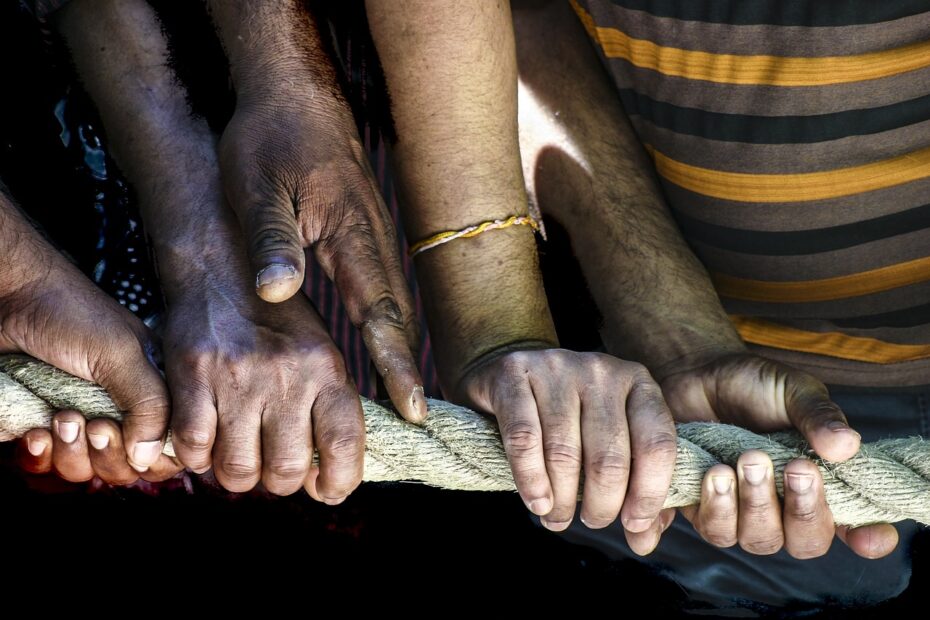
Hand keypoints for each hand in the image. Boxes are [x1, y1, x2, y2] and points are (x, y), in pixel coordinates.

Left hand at [2, 243, 173, 476]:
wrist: (11, 296)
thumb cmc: (70, 312)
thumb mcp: (122, 354)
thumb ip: (150, 404)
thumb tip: (148, 457)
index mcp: (153, 392)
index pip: (168, 446)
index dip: (152, 455)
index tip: (127, 434)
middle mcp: (120, 410)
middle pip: (127, 467)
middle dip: (107, 454)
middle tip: (93, 423)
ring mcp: (81, 421)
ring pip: (86, 470)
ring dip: (71, 453)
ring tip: (60, 417)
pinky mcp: (45, 427)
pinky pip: (47, 464)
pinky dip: (40, 455)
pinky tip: (35, 431)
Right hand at [163, 282, 364, 500]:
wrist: (221, 267)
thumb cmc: (276, 319)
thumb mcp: (319, 351)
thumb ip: (328, 406)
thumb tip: (329, 473)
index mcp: (326, 367)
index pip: (343, 446)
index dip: (338, 483)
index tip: (327, 491)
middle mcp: (287, 374)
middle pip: (285, 470)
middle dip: (279, 482)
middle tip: (270, 466)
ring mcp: (238, 376)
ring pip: (238, 470)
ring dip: (237, 475)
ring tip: (237, 454)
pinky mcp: (193, 376)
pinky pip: (195, 450)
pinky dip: (197, 458)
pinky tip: (205, 441)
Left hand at [218, 91, 424, 423]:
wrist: (295, 96)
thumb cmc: (272, 139)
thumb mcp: (258, 187)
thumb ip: (272, 241)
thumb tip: (277, 295)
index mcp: (352, 237)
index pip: (380, 313)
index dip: (395, 364)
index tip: (413, 406)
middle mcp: (374, 244)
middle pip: (398, 319)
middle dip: (406, 370)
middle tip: (412, 423)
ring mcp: (373, 241)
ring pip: (393, 307)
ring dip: (397, 352)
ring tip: (400, 402)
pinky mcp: (363, 237)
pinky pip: (380, 291)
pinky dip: (383, 328)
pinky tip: (374, 348)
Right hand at [456, 348, 677, 550]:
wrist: (511, 375)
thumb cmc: (570, 417)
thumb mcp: (611, 441)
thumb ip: (636, 488)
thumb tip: (643, 541)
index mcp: (637, 383)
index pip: (656, 444)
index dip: (649, 494)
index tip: (633, 525)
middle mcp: (600, 369)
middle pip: (609, 457)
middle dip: (601, 505)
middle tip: (592, 521)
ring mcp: (555, 367)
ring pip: (564, 454)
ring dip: (562, 500)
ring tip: (557, 517)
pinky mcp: (513, 373)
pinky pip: (524, 439)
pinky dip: (530, 480)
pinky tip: (536, 502)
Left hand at [662, 353, 897, 558]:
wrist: (699, 373)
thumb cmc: (754, 386)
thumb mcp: (793, 391)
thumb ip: (818, 417)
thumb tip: (846, 446)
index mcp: (823, 482)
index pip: (856, 525)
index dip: (868, 538)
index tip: (866, 536)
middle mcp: (787, 508)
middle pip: (806, 542)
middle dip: (803, 511)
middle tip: (795, 467)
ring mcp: (744, 514)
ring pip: (758, 540)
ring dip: (755, 504)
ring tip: (746, 460)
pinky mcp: (704, 509)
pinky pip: (714, 530)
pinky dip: (716, 505)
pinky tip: (715, 471)